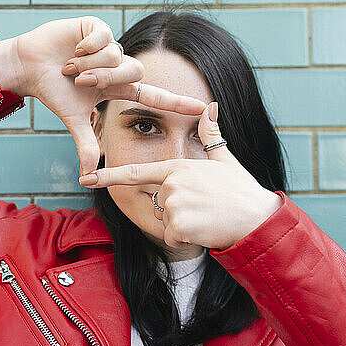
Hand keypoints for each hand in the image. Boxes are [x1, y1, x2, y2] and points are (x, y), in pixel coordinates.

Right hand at [14, 16, 206, 174]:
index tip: (203, 107)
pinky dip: (86, 46)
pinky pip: (104, 37)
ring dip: (88, 64)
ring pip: (116, 55)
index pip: (154, 96)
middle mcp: (119, 66)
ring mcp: (109, 46)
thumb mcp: (73, 118)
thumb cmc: (54, 91)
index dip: (177, 102)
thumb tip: (89, 176)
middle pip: (133, 71)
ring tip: (69, 66)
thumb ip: (86, 144)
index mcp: (118, 87)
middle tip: (80, 80)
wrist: (31, 65)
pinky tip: (73, 48)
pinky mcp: (97, 26)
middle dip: (104, 78)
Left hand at [78, 102, 283, 249]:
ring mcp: (173, 203)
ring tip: (206, 217)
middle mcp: (171, 182)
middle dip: (175, 211)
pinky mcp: (178, 224)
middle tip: (203, 208)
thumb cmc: (242, 191)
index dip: (109, 176)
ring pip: (165, 221)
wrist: (259, 219)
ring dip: (182, 225)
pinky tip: (204, 229)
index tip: (86, 177)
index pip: (136, 172)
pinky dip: (186, 238)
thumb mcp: (225, 160)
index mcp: (177, 167)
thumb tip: (210, 107)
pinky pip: (172, 237)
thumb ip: (210, 136)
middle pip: (157, 203)